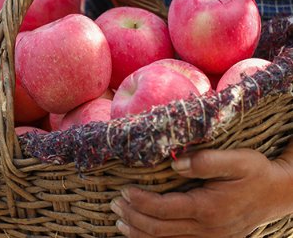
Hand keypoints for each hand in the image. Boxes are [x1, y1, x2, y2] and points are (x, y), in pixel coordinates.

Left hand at [110, 146, 292, 236]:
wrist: (278, 194)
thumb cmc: (256, 173)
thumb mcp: (237, 160)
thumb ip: (205, 160)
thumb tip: (174, 162)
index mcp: (208, 208)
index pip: (162, 209)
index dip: (139, 201)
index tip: (124, 189)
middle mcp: (206, 229)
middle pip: (158, 229)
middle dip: (132, 217)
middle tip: (114, 203)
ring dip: (139, 232)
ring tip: (119, 221)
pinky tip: (142, 233)